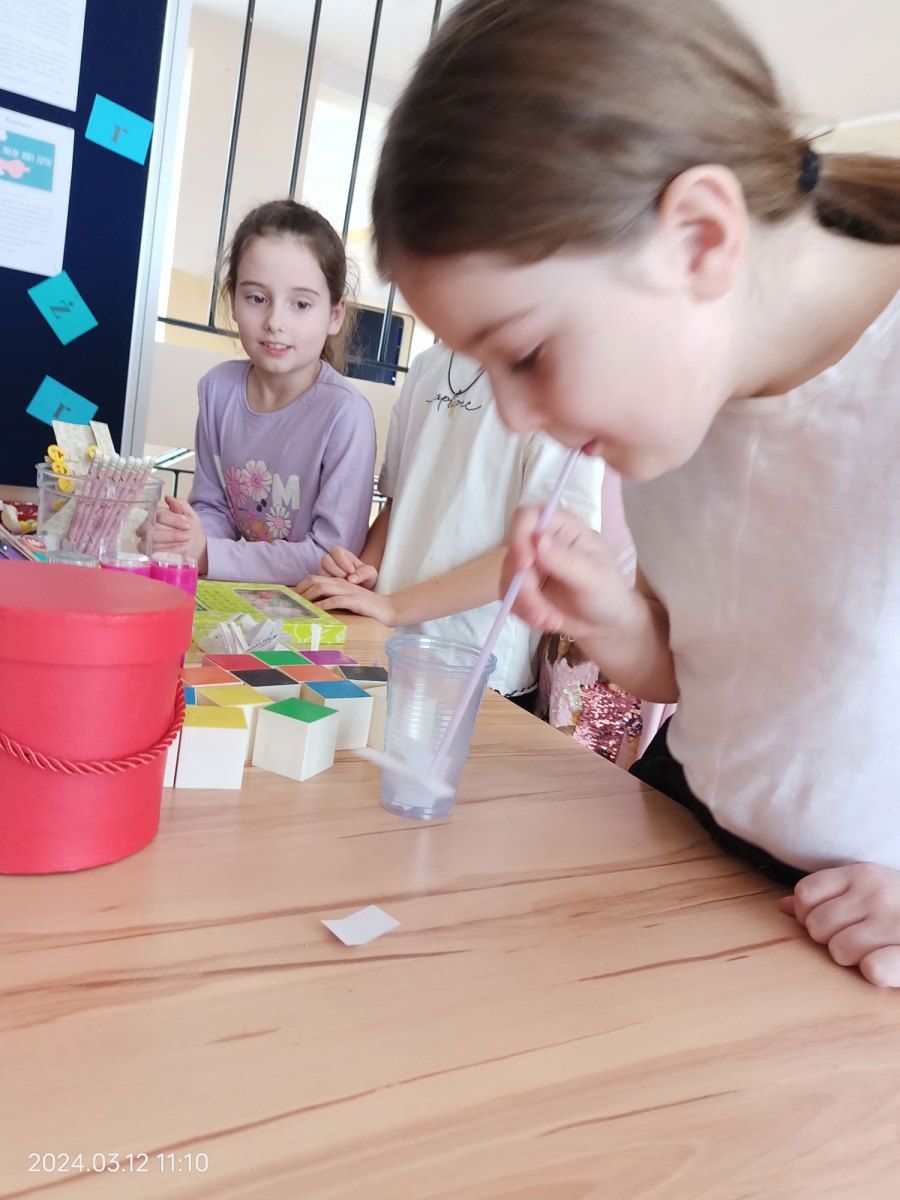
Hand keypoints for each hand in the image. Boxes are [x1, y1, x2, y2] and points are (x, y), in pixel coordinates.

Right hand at [153, 496, 207, 572]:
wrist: (195, 545)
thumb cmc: (188, 528)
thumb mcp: (189, 515)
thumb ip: (181, 505)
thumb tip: (168, 498)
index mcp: (154, 515)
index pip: (157, 515)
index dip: (172, 519)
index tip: (188, 524)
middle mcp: (146, 527)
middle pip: (151, 528)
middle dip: (170, 533)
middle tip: (187, 536)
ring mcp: (145, 541)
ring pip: (152, 541)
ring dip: (170, 542)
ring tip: (185, 543)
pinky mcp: (148, 554)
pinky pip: (154, 553)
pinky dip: (169, 551)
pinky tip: (182, 550)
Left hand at [296, 574, 393, 623]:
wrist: (387, 608)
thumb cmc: (365, 607)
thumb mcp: (346, 600)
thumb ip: (332, 599)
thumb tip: (312, 607)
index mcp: (338, 582)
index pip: (313, 578)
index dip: (300, 587)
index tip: (291, 598)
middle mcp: (341, 583)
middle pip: (314, 580)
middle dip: (300, 591)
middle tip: (292, 604)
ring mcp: (348, 591)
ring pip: (323, 587)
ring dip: (309, 597)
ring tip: (301, 607)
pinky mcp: (355, 601)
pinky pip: (336, 600)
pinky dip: (324, 605)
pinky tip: (317, 611)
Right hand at [319, 545, 376, 587]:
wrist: (362, 591)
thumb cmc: (365, 579)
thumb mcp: (371, 574)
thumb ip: (364, 572)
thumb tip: (351, 579)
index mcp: (342, 554)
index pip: (336, 551)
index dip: (342, 560)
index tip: (351, 571)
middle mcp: (331, 561)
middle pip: (325, 560)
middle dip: (336, 569)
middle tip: (346, 578)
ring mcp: (324, 572)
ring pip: (320, 572)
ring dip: (331, 579)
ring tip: (343, 586)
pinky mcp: (321, 583)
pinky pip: (319, 584)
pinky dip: (327, 587)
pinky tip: (337, 592)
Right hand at [501, 506, 635, 637]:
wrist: (605, 623)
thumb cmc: (606, 592)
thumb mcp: (592, 577)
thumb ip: (565, 559)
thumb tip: (537, 540)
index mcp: (561, 527)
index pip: (527, 517)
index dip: (519, 537)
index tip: (525, 566)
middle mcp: (540, 541)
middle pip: (513, 556)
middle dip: (525, 590)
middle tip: (542, 615)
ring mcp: (529, 564)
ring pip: (508, 580)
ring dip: (525, 606)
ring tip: (551, 622)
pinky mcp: (521, 587)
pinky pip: (509, 598)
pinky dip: (524, 613)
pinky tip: (546, 621)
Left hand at [780, 863, 899, 986]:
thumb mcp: (869, 889)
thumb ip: (828, 894)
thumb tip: (782, 906)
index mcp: (862, 874)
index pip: (805, 894)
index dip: (809, 914)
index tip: (829, 923)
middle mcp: (876, 894)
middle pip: (816, 926)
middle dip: (829, 939)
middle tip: (856, 940)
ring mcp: (893, 923)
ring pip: (838, 950)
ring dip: (852, 958)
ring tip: (873, 951)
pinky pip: (871, 969)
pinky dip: (875, 972)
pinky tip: (886, 965)